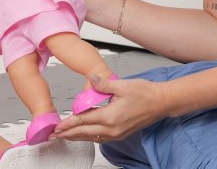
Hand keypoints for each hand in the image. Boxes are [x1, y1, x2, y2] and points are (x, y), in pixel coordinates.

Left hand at [52, 75, 167, 143]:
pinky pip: (101, 138)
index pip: (83, 121)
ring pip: (92, 138)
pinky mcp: (121, 134)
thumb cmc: (145, 93)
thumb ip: (103, 84)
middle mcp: (112, 129)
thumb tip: (90, 78)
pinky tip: (85, 135)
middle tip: (55, 135)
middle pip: (85, 133)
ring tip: (66, 136)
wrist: (161, 102)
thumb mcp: (122, 85)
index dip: (68, 124)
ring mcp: (117, 134)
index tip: (57, 126)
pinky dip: (89, 137)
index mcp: (110, 116)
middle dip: (69, 134)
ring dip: (78, 137)